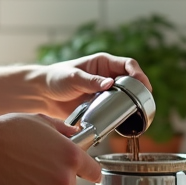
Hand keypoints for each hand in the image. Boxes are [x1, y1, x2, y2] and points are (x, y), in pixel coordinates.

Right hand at [0, 113, 102, 184]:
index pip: (94, 171)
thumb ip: (64, 130)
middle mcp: (64, 177)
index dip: (91, 171)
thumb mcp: (43, 121)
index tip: (89, 173)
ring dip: (44, 184)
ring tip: (25, 167)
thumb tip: (75, 133)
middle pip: (71, 183)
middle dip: (60, 175)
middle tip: (41, 162)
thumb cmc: (13, 130)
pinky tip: (18, 177)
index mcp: (71, 156)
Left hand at [34, 53, 151, 118]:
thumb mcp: (73, 78)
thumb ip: (90, 81)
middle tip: (143, 102)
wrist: (42, 95)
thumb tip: (110, 83)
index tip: (143, 85)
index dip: (139, 74)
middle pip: (131, 82)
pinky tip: (124, 120)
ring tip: (138, 113)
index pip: (128, 65)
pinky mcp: (100, 106)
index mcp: (103, 63)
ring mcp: (104, 92)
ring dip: (132, 104)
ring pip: (126, 97)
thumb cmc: (55, 78)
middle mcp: (107, 76)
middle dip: (140, 90)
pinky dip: (121, 114)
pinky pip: (115, 109)